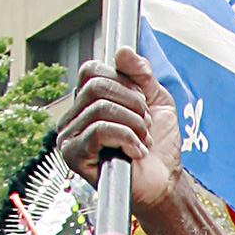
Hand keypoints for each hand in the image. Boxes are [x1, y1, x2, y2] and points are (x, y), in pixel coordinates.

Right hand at [57, 50, 180, 212]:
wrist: (165, 183)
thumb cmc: (158, 146)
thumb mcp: (157, 100)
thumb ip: (141, 74)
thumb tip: (122, 51)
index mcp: (87, 100)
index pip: (92, 70)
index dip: (125, 83)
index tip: (143, 104)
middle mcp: (73, 116)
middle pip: (96, 86)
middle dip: (133, 104)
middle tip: (145, 126)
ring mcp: (69, 136)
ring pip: (100, 108)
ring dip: (134, 125)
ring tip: (142, 141)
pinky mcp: (74, 156)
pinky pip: (99, 130)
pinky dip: (127, 138)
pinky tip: (136, 152)